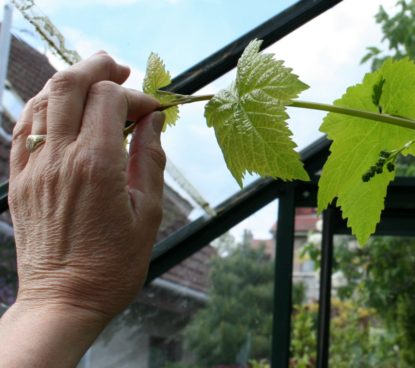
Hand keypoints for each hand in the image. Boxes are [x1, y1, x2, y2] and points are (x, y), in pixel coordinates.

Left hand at [0, 52, 164, 366]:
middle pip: (68, 85)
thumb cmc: (114, 264)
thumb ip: (150, 159)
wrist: (64, 300)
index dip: (137, 95)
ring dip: (68, 82)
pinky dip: (43, 108)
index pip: (111, 99)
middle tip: (120, 68)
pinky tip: (62, 111)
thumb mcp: (147, 213)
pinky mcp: (18, 180)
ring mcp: (33, 167)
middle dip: (97, 67)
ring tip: (93, 83)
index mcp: (97, 166)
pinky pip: (23, 128)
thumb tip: (155, 120)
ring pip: (40, 99)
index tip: (154, 110)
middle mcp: (60, 158)